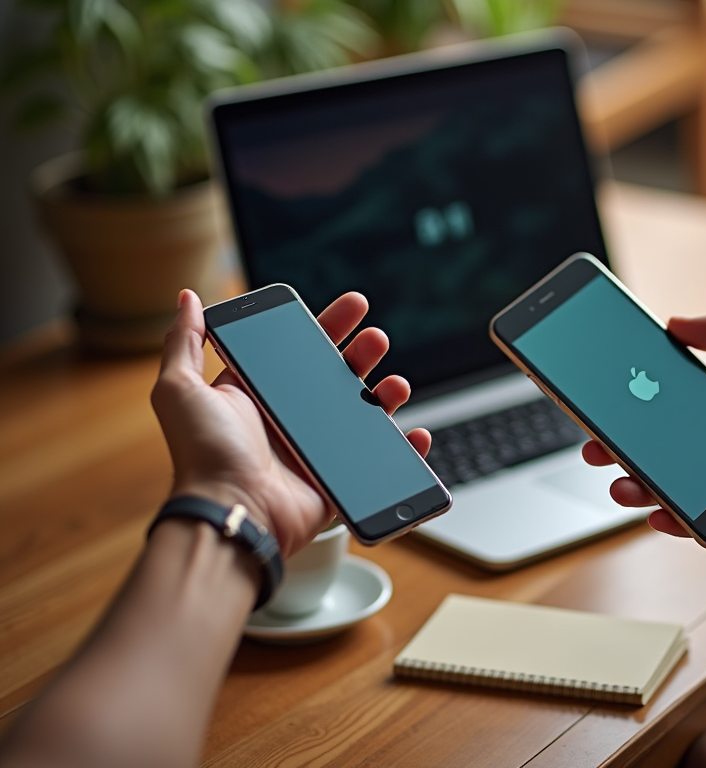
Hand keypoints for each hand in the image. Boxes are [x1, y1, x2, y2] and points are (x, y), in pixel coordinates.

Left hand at [151, 289, 430, 555]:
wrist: (232, 513)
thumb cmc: (204, 454)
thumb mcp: (180, 389)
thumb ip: (184, 341)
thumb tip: (188, 298)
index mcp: (255, 394)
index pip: (296, 351)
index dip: (326, 326)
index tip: (351, 307)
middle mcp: (285, 419)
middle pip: (334, 376)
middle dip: (360, 353)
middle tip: (376, 338)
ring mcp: (312, 450)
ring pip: (360, 413)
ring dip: (385, 393)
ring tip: (397, 383)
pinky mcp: (333, 479)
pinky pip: (374, 458)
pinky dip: (401, 448)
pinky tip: (414, 433)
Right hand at [583, 300, 705, 536]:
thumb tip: (673, 323)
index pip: (675, 408)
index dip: (639, 414)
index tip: (604, 414)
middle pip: (678, 449)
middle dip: (634, 455)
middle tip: (600, 456)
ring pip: (700, 484)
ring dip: (659, 491)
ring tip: (625, 491)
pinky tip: (673, 519)